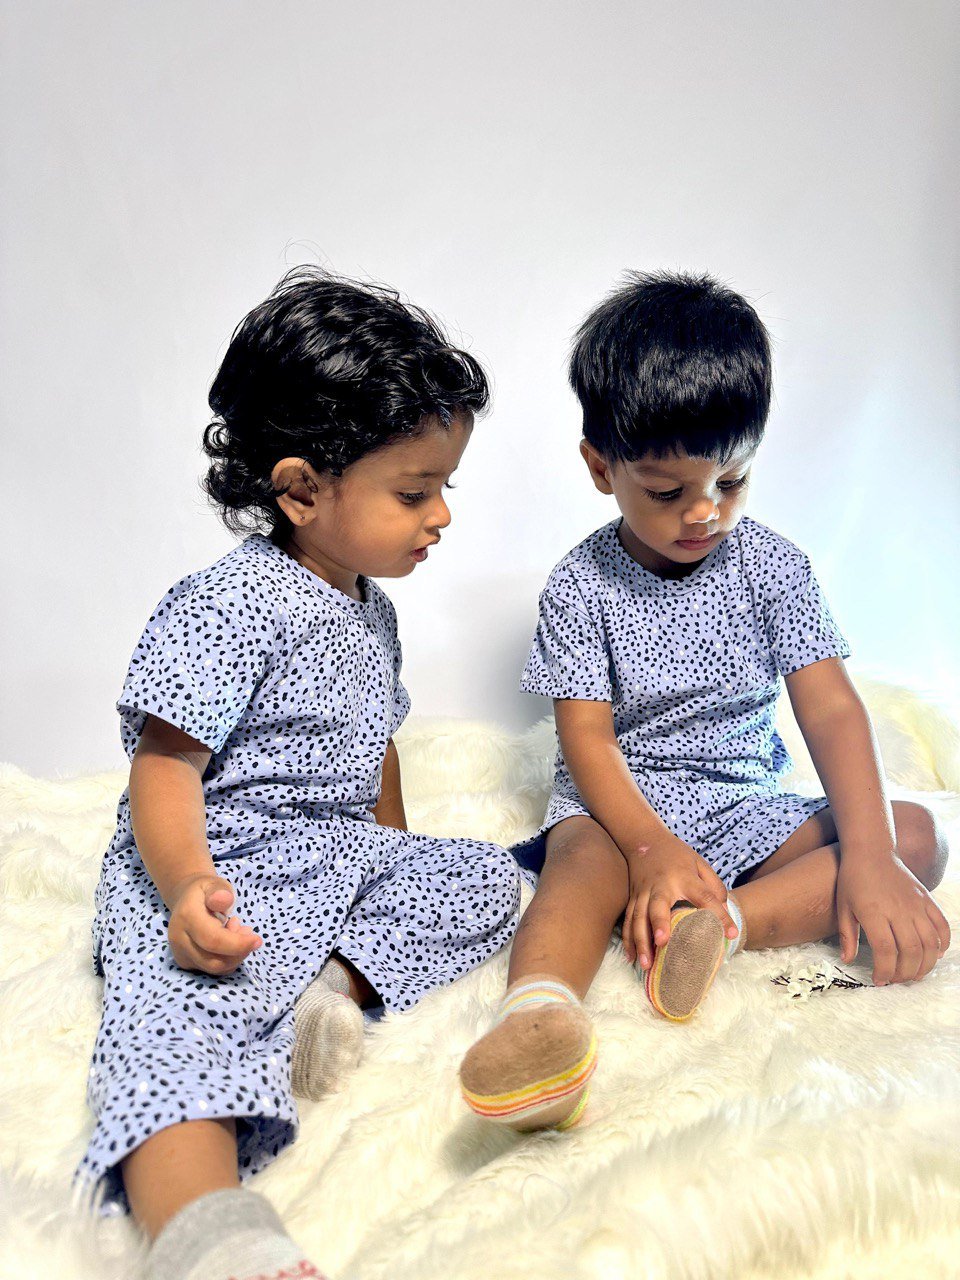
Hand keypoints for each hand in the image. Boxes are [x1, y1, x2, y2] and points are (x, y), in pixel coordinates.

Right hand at [167, 873, 262, 975]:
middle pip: (213, 961)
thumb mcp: (215, 884)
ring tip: (237, 931)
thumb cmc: (206, 891)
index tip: (257, 940)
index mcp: (187, 917)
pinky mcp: (185, 962)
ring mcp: (180, 952)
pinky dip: (227, 959)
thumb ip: (220, 891)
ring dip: (234, 955)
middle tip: (247, 931)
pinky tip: (229, 941)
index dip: (238, 944)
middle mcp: (179, 938)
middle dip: (238, 952)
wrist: (186, 899)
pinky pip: (212, 969)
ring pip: (214, 968)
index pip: (213, 940)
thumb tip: (223, 899)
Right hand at [621, 834, 736, 969]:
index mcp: (684, 877)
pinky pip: (627, 920)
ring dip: (640, 941)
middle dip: (659, 923)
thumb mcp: (700, 863)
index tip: (730, 934)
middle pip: (658, 905)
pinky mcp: (632, 898)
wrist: (644, 839)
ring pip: (638, 918)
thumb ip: (714, 886)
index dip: (718, 915)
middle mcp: (662, 885)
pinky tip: (631, 957)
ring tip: (645, 964)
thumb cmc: (677, 855)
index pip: (704, 897)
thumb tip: (722, 913)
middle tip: (663, 943)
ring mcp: (643, 892)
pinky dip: (628, 940)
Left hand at [836, 855, 950, 984]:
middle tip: (896, 979)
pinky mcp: (926, 899)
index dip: (885, 971)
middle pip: (911, 951)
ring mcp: (916, 904)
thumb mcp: (843, 906)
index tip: (879, 980)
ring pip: (930, 943)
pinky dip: (942, 944)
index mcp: (874, 912)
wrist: (871, 850)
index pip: (886, 951)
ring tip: (914, 973)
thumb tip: (847, 961)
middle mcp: (898, 910)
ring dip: (925, 965)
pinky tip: (933, 954)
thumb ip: (847, 936)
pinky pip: (942, 926)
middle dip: (905, 973)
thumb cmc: (853, 878)